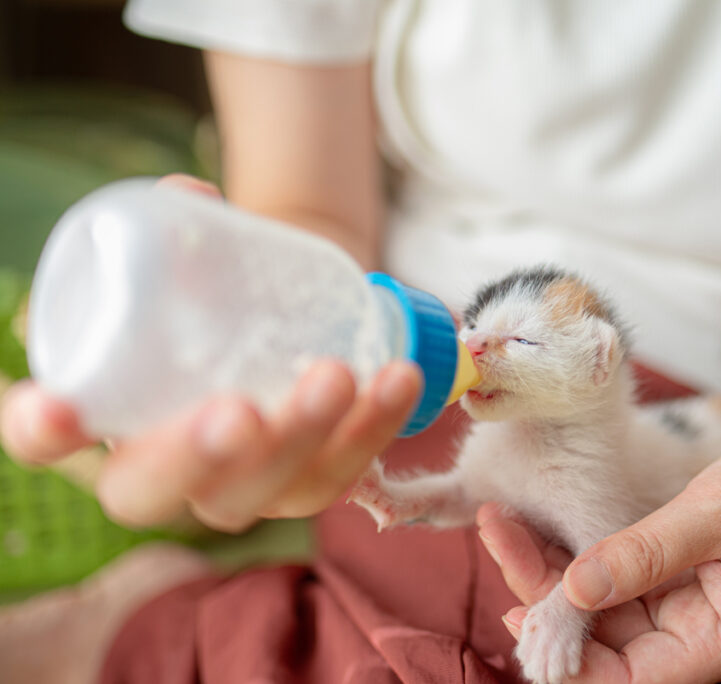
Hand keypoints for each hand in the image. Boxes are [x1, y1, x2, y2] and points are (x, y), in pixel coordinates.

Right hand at [0, 175, 422, 531]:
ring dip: (302, 440)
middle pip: (156, 492)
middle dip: (196, 458)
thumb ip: (177, 224)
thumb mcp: (186, 252)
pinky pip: (340, 473)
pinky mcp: (307, 482)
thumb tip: (190, 197)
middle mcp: (164, 466)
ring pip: (262, 492)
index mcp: (105, 409)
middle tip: (237, 411)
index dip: (39, 432)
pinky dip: (371, 428)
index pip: (45, 438)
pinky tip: (395, 380)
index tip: (56, 409)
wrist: (286, 307)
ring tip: (336, 375)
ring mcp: (240, 485)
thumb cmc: (213, 286)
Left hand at [478, 429, 720, 682]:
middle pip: (605, 643)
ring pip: (601, 609)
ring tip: (501, 524)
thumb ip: (645, 553)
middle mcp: (698, 638)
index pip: (633, 679)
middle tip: (499, 534)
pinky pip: (614, 580)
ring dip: (551, 572)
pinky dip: (576, 558)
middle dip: (544, 597)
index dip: (573, 660)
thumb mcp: (716, 515)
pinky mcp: (671, 580)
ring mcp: (683, 609)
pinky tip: (536, 531)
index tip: (519, 614)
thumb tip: (576, 589)